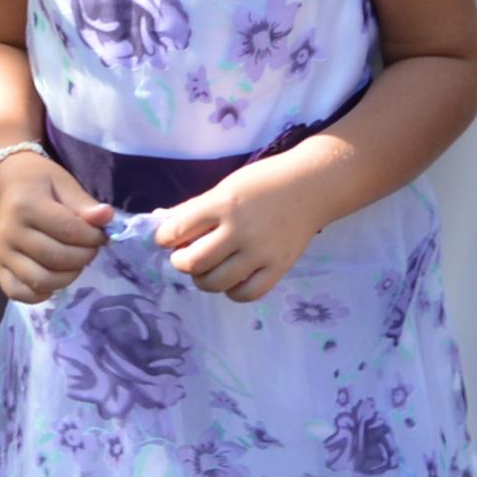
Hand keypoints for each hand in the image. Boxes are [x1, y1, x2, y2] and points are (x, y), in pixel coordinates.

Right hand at [0, 149, 113, 304]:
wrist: (4, 182)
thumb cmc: (37, 180)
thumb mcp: (63, 182)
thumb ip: (84, 204)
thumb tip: (107, 218)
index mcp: (26, 206)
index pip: (68, 231)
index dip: (93, 237)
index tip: (101, 234)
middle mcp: (10, 233)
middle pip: (56, 258)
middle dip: (84, 256)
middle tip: (91, 247)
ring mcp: (1, 253)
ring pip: (41, 280)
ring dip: (68, 276)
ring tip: (76, 261)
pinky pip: (18, 292)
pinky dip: (40, 294)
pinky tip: (54, 279)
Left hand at [154, 156, 327, 303]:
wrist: (311, 185)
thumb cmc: (264, 181)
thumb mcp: (226, 186)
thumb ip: (196, 208)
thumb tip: (164, 225)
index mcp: (222, 204)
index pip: (178, 229)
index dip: (164, 237)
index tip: (166, 239)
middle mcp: (239, 230)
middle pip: (195, 262)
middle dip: (181, 262)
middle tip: (184, 257)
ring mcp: (260, 252)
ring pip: (217, 282)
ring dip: (202, 280)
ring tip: (206, 270)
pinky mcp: (278, 268)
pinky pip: (247, 294)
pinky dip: (232, 292)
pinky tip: (231, 280)